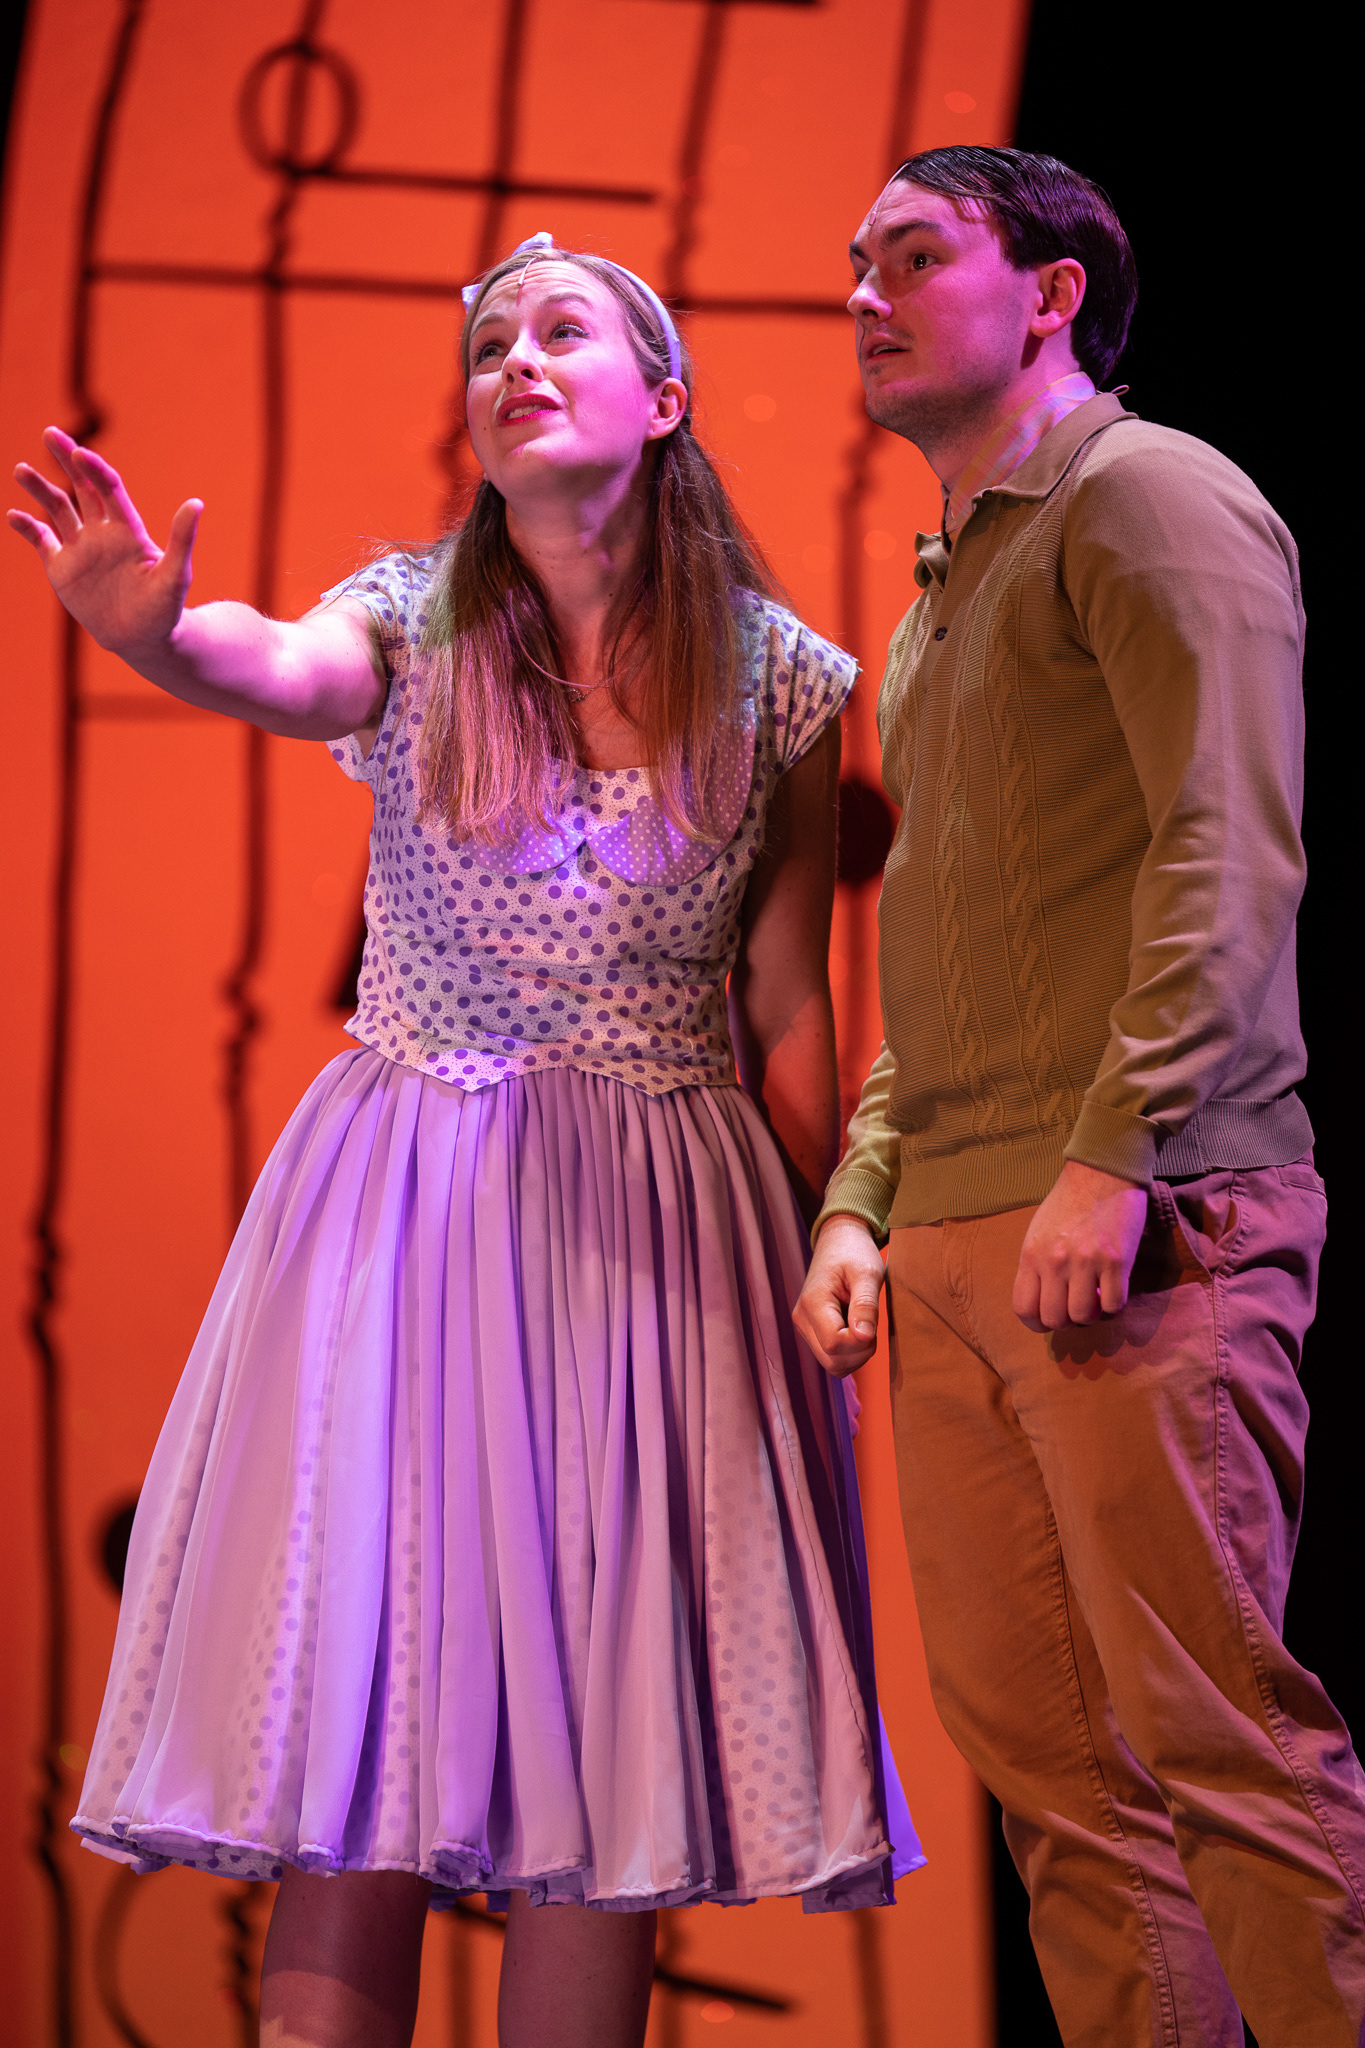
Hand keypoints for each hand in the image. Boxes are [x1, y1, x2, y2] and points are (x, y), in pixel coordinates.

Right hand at [8, 426, 201, 655]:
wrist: (143, 640)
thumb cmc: (165, 609)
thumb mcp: (175, 575)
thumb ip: (181, 539)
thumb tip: (197, 503)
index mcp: (127, 529)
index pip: (108, 488)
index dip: (95, 469)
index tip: (79, 452)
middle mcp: (102, 532)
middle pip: (81, 487)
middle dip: (66, 459)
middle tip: (51, 432)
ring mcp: (80, 548)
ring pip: (57, 508)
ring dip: (39, 488)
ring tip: (21, 470)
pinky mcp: (62, 567)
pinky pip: (41, 540)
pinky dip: (27, 527)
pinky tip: (14, 515)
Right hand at [793, 1214, 884, 1376]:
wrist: (840, 1241)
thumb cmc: (855, 1252)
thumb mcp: (867, 1272)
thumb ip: (866, 1304)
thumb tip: (863, 1336)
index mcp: (813, 1302)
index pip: (834, 1343)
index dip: (860, 1342)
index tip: (872, 1322)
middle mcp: (802, 1318)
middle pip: (832, 1360)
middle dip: (860, 1352)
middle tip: (871, 1324)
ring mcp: (805, 1327)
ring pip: (832, 1364)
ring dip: (856, 1355)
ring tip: (864, 1325)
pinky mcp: (812, 1332)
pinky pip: (832, 1358)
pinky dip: (849, 1353)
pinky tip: (856, 1329)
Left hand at [1012, 1158, 1148, 1330]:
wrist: (1102, 1172)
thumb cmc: (1068, 1202)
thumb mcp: (1037, 1231)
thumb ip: (1036, 1265)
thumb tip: (1040, 1300)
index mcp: (1031, 1254)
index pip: (1024, 1308)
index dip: (1036, 1323)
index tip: (1048, 1320)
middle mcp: (1055, 1261)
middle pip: (1054, 1319)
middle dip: (1066, 1322)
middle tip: (1075, 1308)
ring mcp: (1086, 1262)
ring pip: (1084, 1316)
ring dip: (1091, 1314)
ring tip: (1095, 1298)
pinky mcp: (1117, 1261)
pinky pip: (1114, 1305)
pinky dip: (1114, 1305)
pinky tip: (1112, 1289)